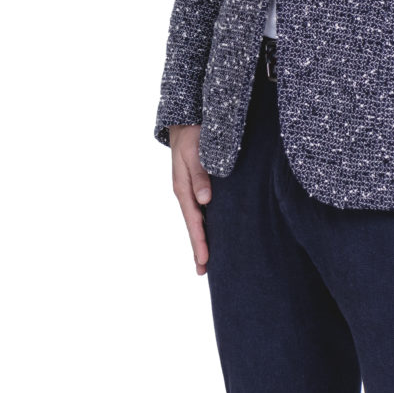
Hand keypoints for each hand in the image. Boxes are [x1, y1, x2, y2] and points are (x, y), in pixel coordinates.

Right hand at [167, 125, 212, 273]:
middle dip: (198, 248)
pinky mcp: (197, 185)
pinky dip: (204, 224)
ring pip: (196, 220)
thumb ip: (200, 176)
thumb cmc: (192, 135)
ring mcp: (191, 190)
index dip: (199, 241)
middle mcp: (186, 193)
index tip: (204, 260)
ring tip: (205, 260)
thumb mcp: (195, 153)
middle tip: (202, 271)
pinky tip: (210, 232)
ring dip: (200, 239)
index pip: (193, 221)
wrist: (186, 121)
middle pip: (193, 226)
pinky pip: (200, 210)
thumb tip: (204, 201)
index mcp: (183, 189)